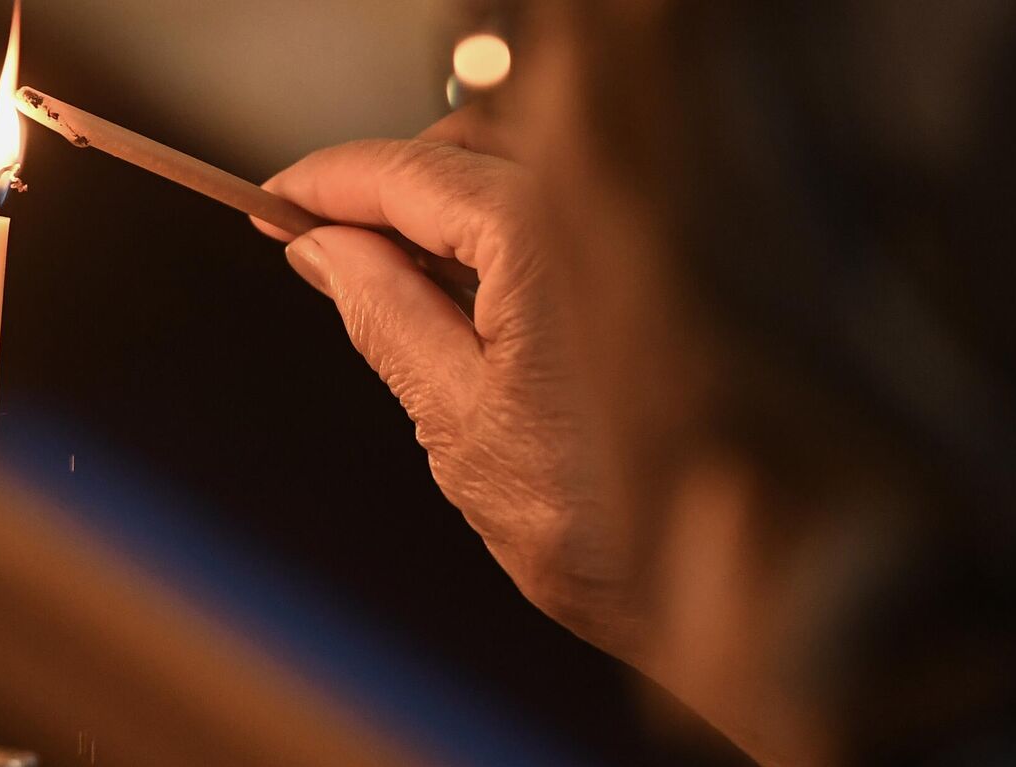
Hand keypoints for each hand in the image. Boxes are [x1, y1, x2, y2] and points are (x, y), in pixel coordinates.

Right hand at [258, 113, 644, 662]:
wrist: (744, 591)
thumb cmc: (607, 527)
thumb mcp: (456, 420)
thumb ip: (383, 313)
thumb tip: (321, 248)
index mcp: (546, 236)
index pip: (412, 171)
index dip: (328, 181)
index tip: (270, 200)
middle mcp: (614, 212)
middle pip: (468, 149)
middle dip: (388, 187)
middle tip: (322, 247)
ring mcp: (654, 236)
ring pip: (522, 172)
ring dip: (446, 209)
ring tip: (388, 281)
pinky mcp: (678, 272)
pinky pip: (571, 215)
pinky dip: (506, 236)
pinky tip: (470, 297)